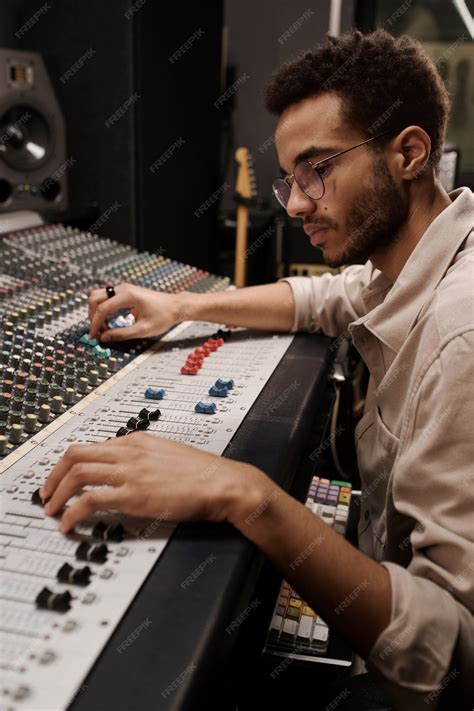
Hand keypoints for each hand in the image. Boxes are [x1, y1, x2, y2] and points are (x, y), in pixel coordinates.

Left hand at [39, 433, 269, 533]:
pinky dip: (72, 512)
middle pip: (75, 454)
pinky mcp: (133, 494)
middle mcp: (129, 452)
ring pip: (76, 474)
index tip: (61, 478)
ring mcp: (130, 472)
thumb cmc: (203, 473)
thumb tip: (129, 472)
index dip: (69, 463)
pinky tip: (69, 524)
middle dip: (53, 475)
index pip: (91, 445)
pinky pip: (90, 500)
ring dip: (57, 494)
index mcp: (137, 440)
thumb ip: (145, 458)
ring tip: (52, 511)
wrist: (223, 483)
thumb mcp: (169, 455)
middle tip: (47, 494)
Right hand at [88, 283, 186, 341]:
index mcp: (128, 296)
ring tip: (103, 328)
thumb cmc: (164, 316)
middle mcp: (123, 289)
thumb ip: (122, 334)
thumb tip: (105, 337)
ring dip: (97, 312)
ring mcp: (123, 289)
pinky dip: (103, 309)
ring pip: (99, 297)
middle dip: (92, 316)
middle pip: (95, 298)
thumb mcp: (143, 329)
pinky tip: (109, 322)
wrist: (176, 306)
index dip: (95, 324)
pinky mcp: (125, 292)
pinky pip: (107, 298)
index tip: (93, 336)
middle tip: (96, 331)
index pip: (102, 308)